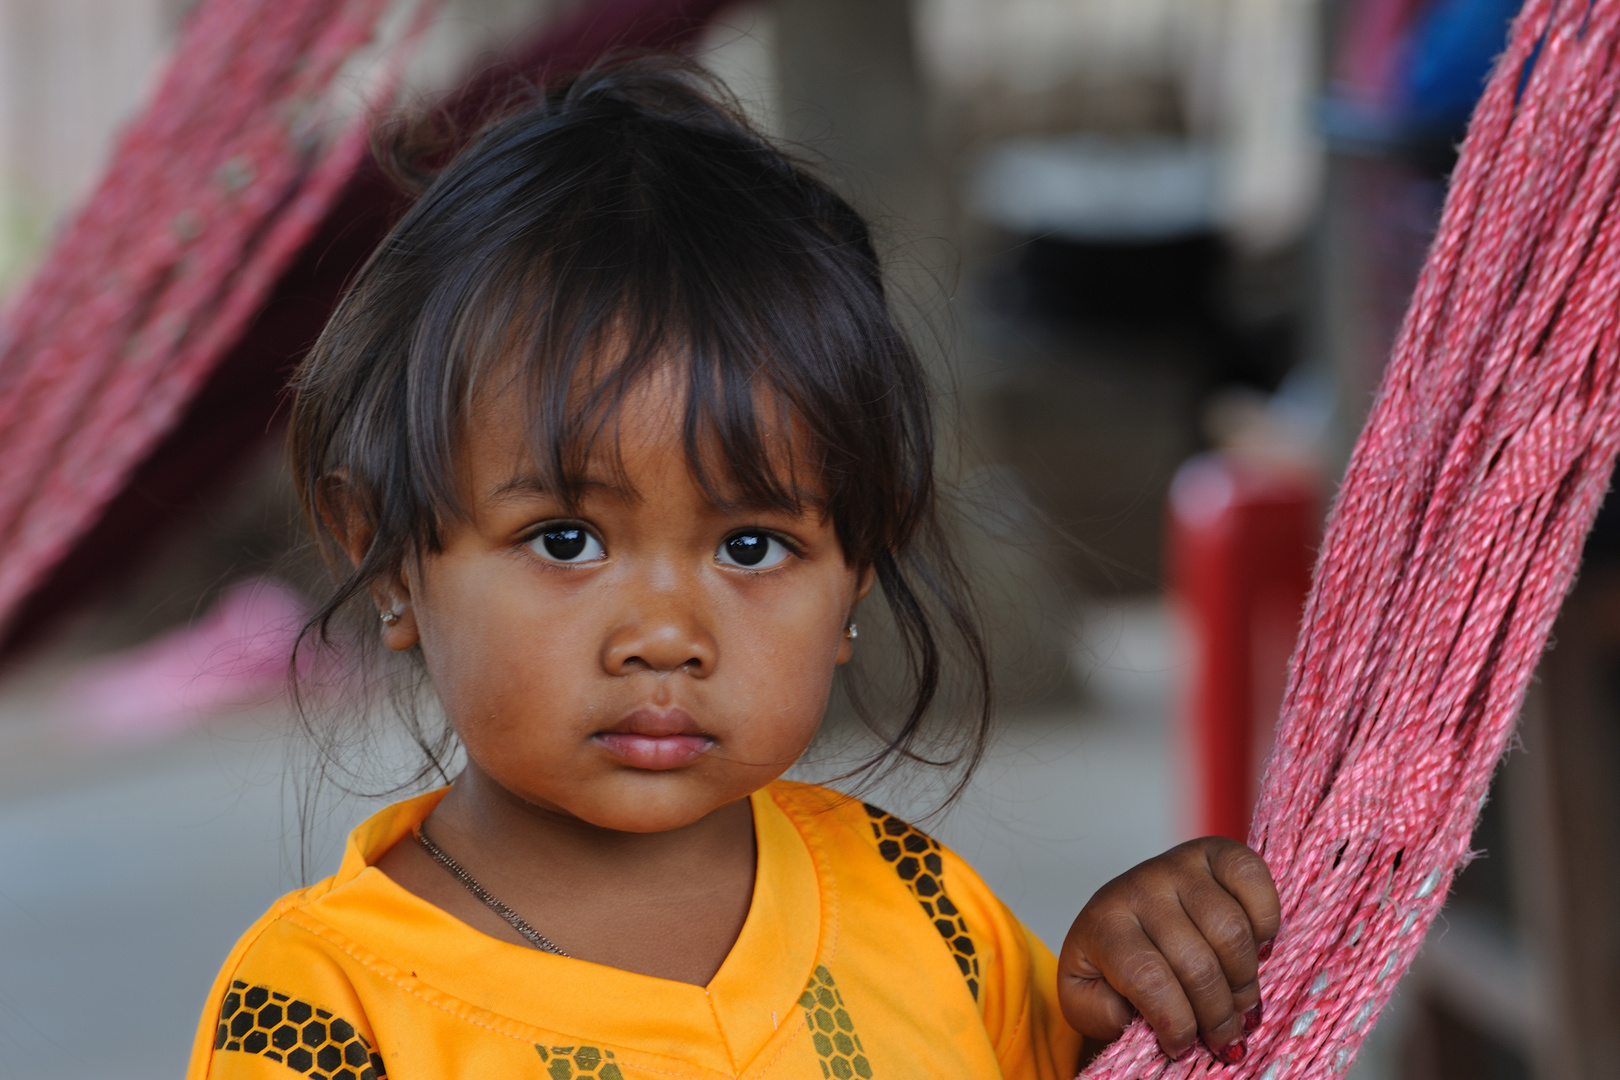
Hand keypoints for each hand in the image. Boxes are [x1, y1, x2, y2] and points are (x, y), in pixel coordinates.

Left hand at [1058, 837, 1279, 1063]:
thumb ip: (1100, 1011)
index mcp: (1104, 923)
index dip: (1176, 1021)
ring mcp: (1178, 865)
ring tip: (1237, 1001)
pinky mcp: (1214, 852)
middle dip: (1216, 1014)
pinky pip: (1253, 879)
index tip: (1182, 1045)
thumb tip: (1139, 1013)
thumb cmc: (1108, 964)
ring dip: (1243, 980)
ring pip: (1231, 931)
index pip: (1148, 978)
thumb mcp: (1084, 998)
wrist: (1121, 918)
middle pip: (1197, 962)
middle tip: (1220, 1035)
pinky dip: (1265, 920)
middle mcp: (1140, 886)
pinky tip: (1253, 947)